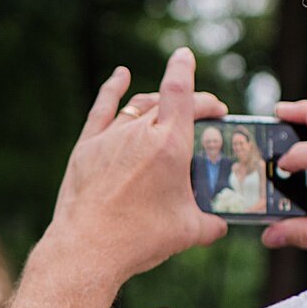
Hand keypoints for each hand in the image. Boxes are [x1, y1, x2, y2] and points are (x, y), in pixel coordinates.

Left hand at [41, 49, 228, 284]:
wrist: (87, 249)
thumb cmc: (139, 239)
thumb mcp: (186, 232)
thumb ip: (210, 224)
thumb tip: (220, 225)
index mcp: (170, 146)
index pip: (182, 93)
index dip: (187, 72)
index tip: (188, 59)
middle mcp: (140, 133)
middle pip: (164, 101)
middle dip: (187, 102)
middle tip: (201, 114)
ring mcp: (110, 138)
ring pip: (137, 106)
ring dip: (156, 101)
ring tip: (169, 107)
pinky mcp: (86, 148)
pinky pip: (102, 109)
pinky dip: (113, 89)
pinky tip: (121, 76)